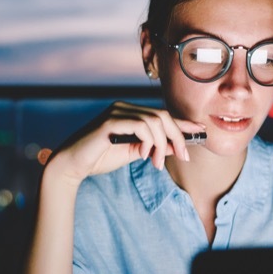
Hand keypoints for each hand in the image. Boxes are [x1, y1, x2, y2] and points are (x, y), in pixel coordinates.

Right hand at [46, 101, 204, 181]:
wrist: (72, 165)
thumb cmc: (99, 158)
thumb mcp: (133, 153)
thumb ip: (153, 147)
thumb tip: (176, 147)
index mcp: (130, 113)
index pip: (162, 115)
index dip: (183, 123)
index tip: (200, 132)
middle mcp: (124, 108)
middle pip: (162, 116)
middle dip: (177, 137)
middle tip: (183, 157)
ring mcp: (116, 112)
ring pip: (154, 121)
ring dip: (162, 144)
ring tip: (157, 163)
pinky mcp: (110, 121)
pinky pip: (140, 126)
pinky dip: (149, 142)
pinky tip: (143, 156)